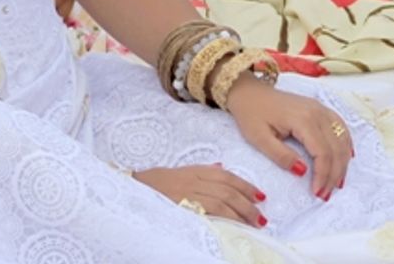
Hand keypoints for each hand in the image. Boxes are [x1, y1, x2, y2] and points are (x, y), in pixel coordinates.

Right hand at [132, 164, 266, 226]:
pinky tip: (233, 227)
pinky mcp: (180, 207)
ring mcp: (187, 194)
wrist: (132, 188)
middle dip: (247, 204)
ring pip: (221, 202)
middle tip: (261, 216)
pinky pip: (206, 213)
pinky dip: (223, 219)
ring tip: (253, 224)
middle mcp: (193, 180)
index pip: (227, 176)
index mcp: (196, 170)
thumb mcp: (180, 171)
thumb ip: (203, 171)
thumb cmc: (156, 182)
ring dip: (240, 214)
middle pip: (228, 190)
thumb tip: (221, 167)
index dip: (246, 186)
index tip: (261, 196)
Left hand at [224, 78, 352, 199]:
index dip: (323, 175)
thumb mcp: (259, 139)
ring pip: (342, 139)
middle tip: (326, 194)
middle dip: (334, 174)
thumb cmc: (252, 115)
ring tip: (336, 183)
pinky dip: (346, 145)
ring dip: (342, 163)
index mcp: (303, 120)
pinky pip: (341, 127)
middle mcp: (317, 112)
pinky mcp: (321, 109)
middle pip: (336, 148)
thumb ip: (281, 156)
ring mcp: (321, 109)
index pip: (322, 152)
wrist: (250, 93)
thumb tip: (302, 171)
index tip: (317, 193)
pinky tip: (346, 158)